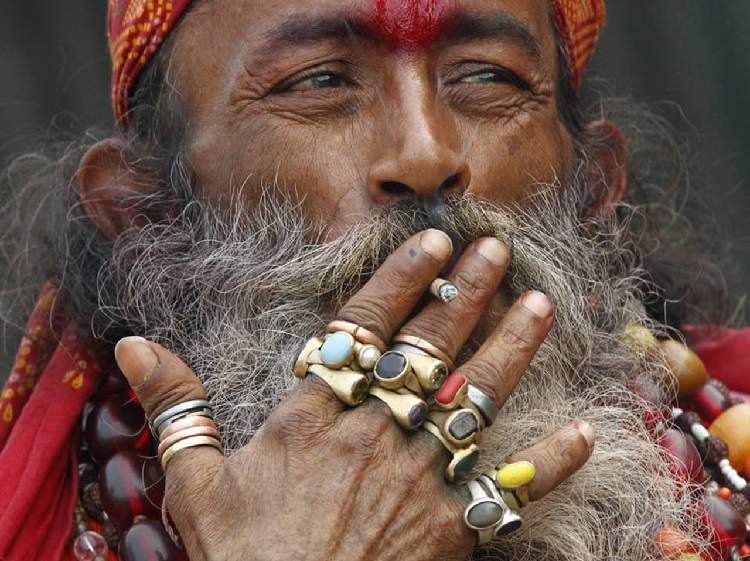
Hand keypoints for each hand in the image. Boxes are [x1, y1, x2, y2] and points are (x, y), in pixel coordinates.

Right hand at [115, 229, 593, 560]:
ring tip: (542, 306)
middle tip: (501, 251)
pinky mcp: (450, 528)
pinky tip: (582, 433)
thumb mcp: (195, 480)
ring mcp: (419, 478)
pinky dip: (549, 464)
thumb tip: (131, 348)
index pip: (366, 327)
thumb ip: (175, 407)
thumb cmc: (243, 554)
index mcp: (318, 414)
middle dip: (469, 295)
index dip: (403, 280)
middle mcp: (376, 432)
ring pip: (475, 401)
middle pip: (431, 349)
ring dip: (513, 351)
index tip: (436, 243)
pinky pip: (509, 492)